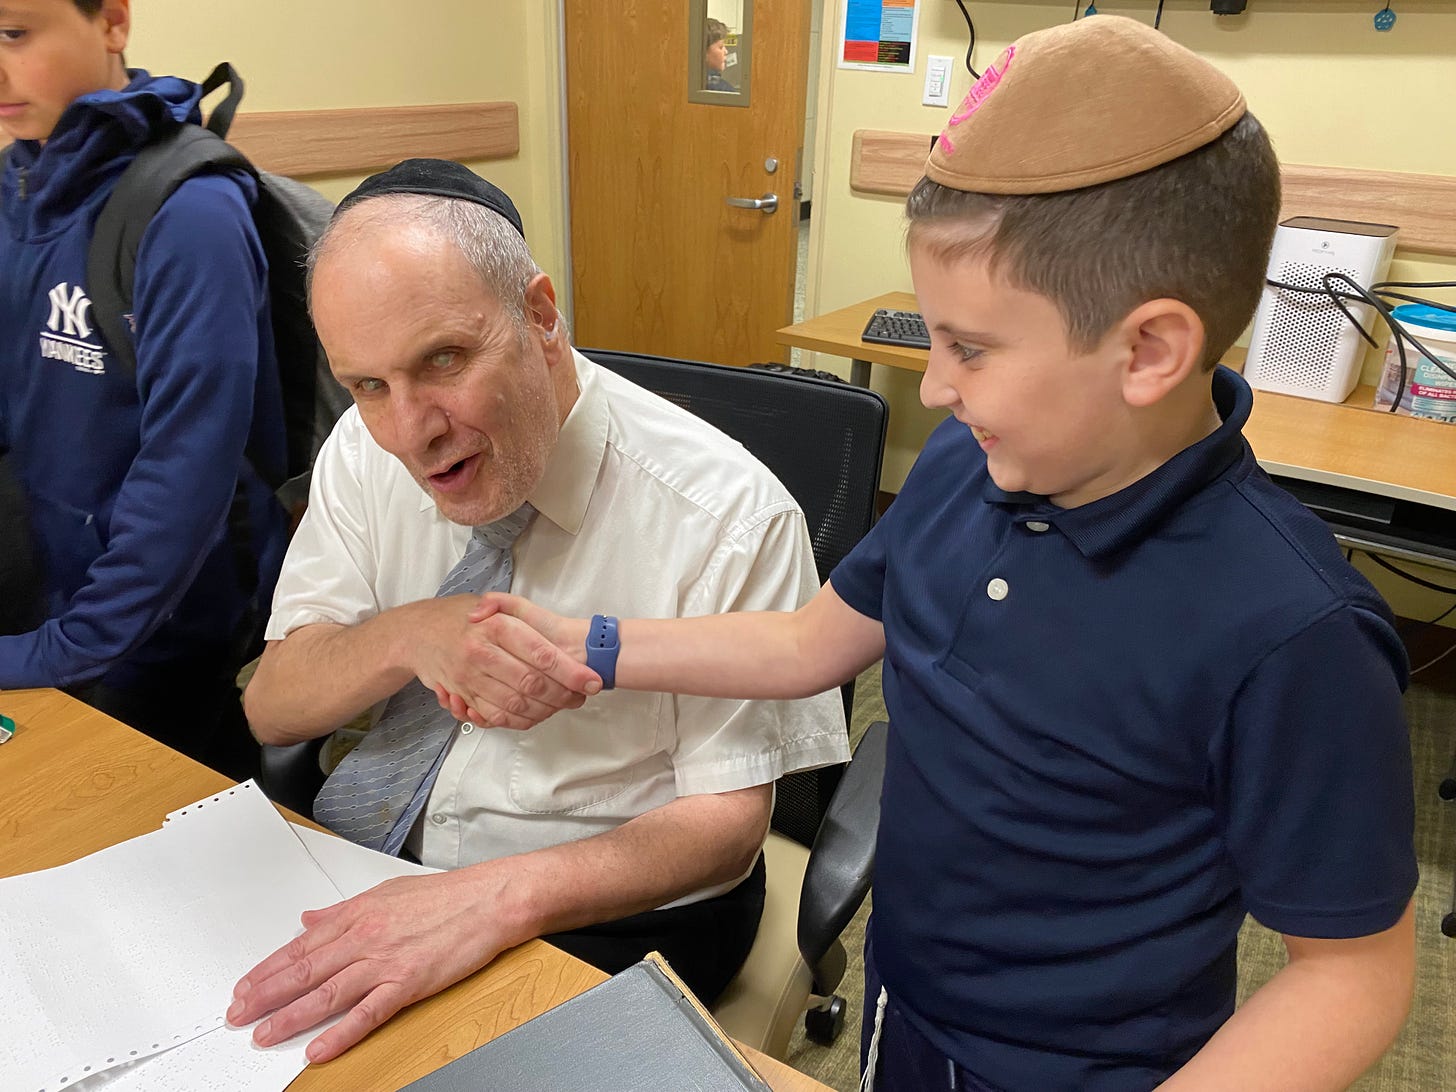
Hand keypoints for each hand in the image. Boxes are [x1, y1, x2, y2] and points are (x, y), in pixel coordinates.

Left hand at [227, 868, 525, 1061]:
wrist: (489, 900)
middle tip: (238, 1015)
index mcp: (358, 914)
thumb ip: (343, 910)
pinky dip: (342, 1033)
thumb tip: (309, 919)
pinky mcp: (410, 983)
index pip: (301, 946)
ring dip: (292, 1016)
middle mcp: (366, 938)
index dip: (268, 969)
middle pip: (305, 970)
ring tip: (265, 1034)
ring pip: (328, 993)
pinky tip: (320, 1049)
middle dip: (266, 995)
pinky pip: (369, 1013)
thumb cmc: (445, 896)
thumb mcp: (386, 892)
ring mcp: (387, 962)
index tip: (245, 987)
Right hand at [408, 595, 593, 729]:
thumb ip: (521, 610)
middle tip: (583, 695)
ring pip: (516, 705)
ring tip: (566, 703)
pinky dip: (521, 720)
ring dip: (547, 709)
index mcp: (495, 626)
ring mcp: (469, 678)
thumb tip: (555, 635)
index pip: (541, 654)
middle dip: (563, 694)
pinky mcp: (463, 696)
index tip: (592, 681)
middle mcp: (481, 653)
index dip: (570, 672)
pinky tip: (539, 712)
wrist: (417, 633)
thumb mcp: (492, 602)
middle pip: (531, 684)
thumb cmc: (462, 616)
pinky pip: (496, 717)